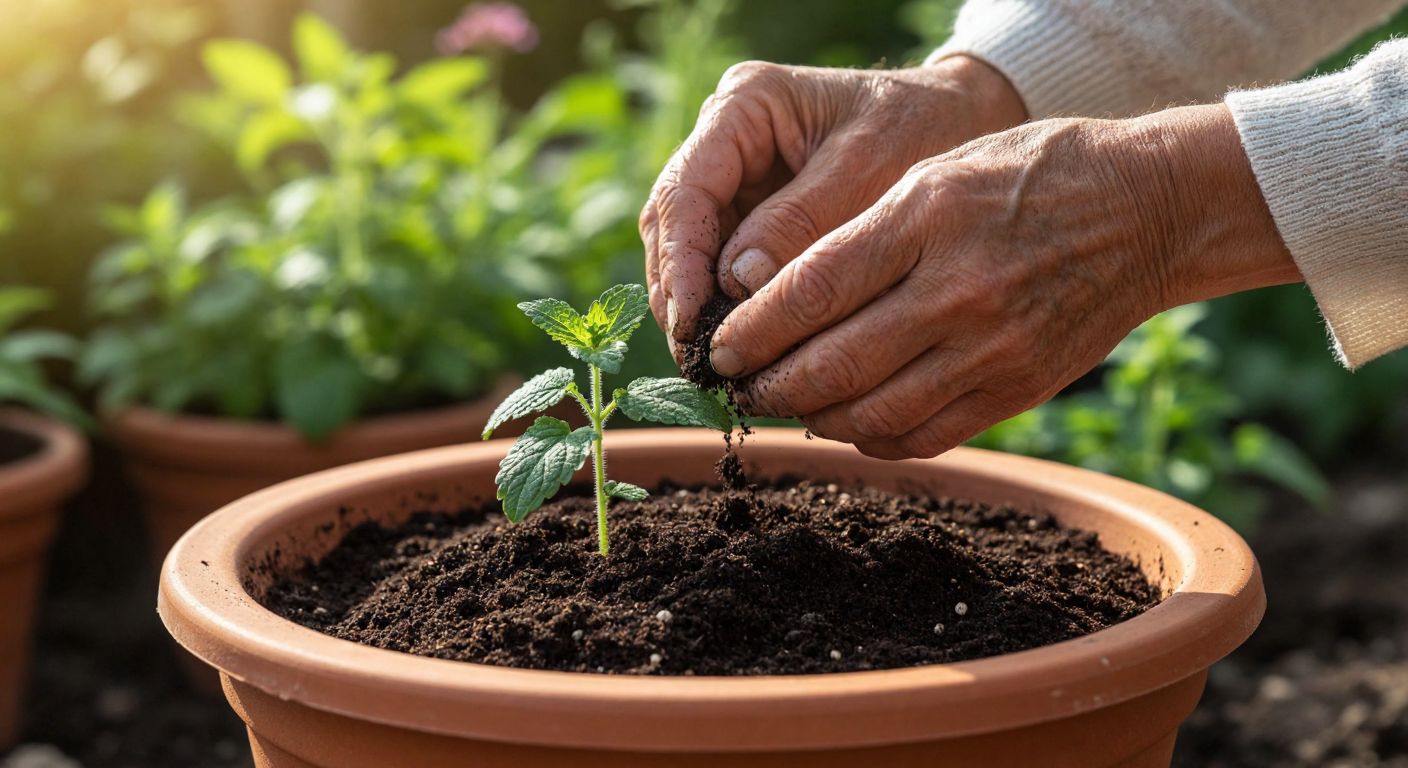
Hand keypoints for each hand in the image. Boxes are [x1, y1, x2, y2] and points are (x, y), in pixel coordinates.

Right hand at [639, 55, 1025, 356]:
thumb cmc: (921, 130)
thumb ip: (802, 222)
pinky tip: (743, 357)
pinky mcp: (751, 219)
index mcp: (744, 105)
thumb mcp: (869, 169)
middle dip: (678, 296)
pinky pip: (721, 272)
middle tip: (699, 363)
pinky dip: (727, 314)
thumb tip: (735, 285)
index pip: (685, 190)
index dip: (679, 262)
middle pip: (672, 227)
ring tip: (716, 371)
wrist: (961, 122)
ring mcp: (734, 182)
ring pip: (688, 255)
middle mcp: (725, 142)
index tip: (690, 322)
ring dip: (695, 312)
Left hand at [708, 104, 1301, 458]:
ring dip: (812, 418)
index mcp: (924, 221)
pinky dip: (871, 437)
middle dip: (767, 385)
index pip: (809, 292)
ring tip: (787, 404)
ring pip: (871, 413)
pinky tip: (848, 420)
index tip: (719, 349)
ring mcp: (990, 349)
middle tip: (739, 386)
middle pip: (831, 364)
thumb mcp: (934, 174)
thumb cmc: (1027, 176)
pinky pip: (924, 436)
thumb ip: (858, 235)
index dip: (750, 332)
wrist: (1145, 211)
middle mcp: (956, 291)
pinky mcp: (1017, 390)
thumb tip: (776, 299)